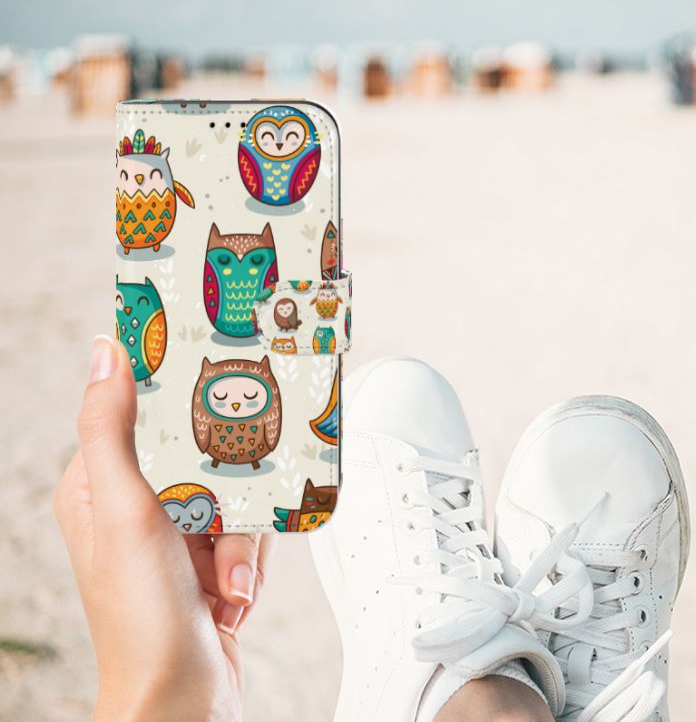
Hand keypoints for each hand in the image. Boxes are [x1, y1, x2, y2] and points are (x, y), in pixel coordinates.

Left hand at [53, 336, 272, 721]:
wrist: (183, 700)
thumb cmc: (142, 619)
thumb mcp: (125, 512)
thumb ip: (111, 431)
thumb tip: (106, 355)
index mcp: (98, 487)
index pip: (141, 414)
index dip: (180, 400)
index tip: (213, 379)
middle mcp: (136, 507)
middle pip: (204, 453)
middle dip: (226, 494)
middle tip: (224, 516)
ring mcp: (176, 535)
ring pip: (235, 493)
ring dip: (241, 540)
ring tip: (225, 578)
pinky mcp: (209, 559)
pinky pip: (250, 529)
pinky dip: (250, 561)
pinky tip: (233, 592)